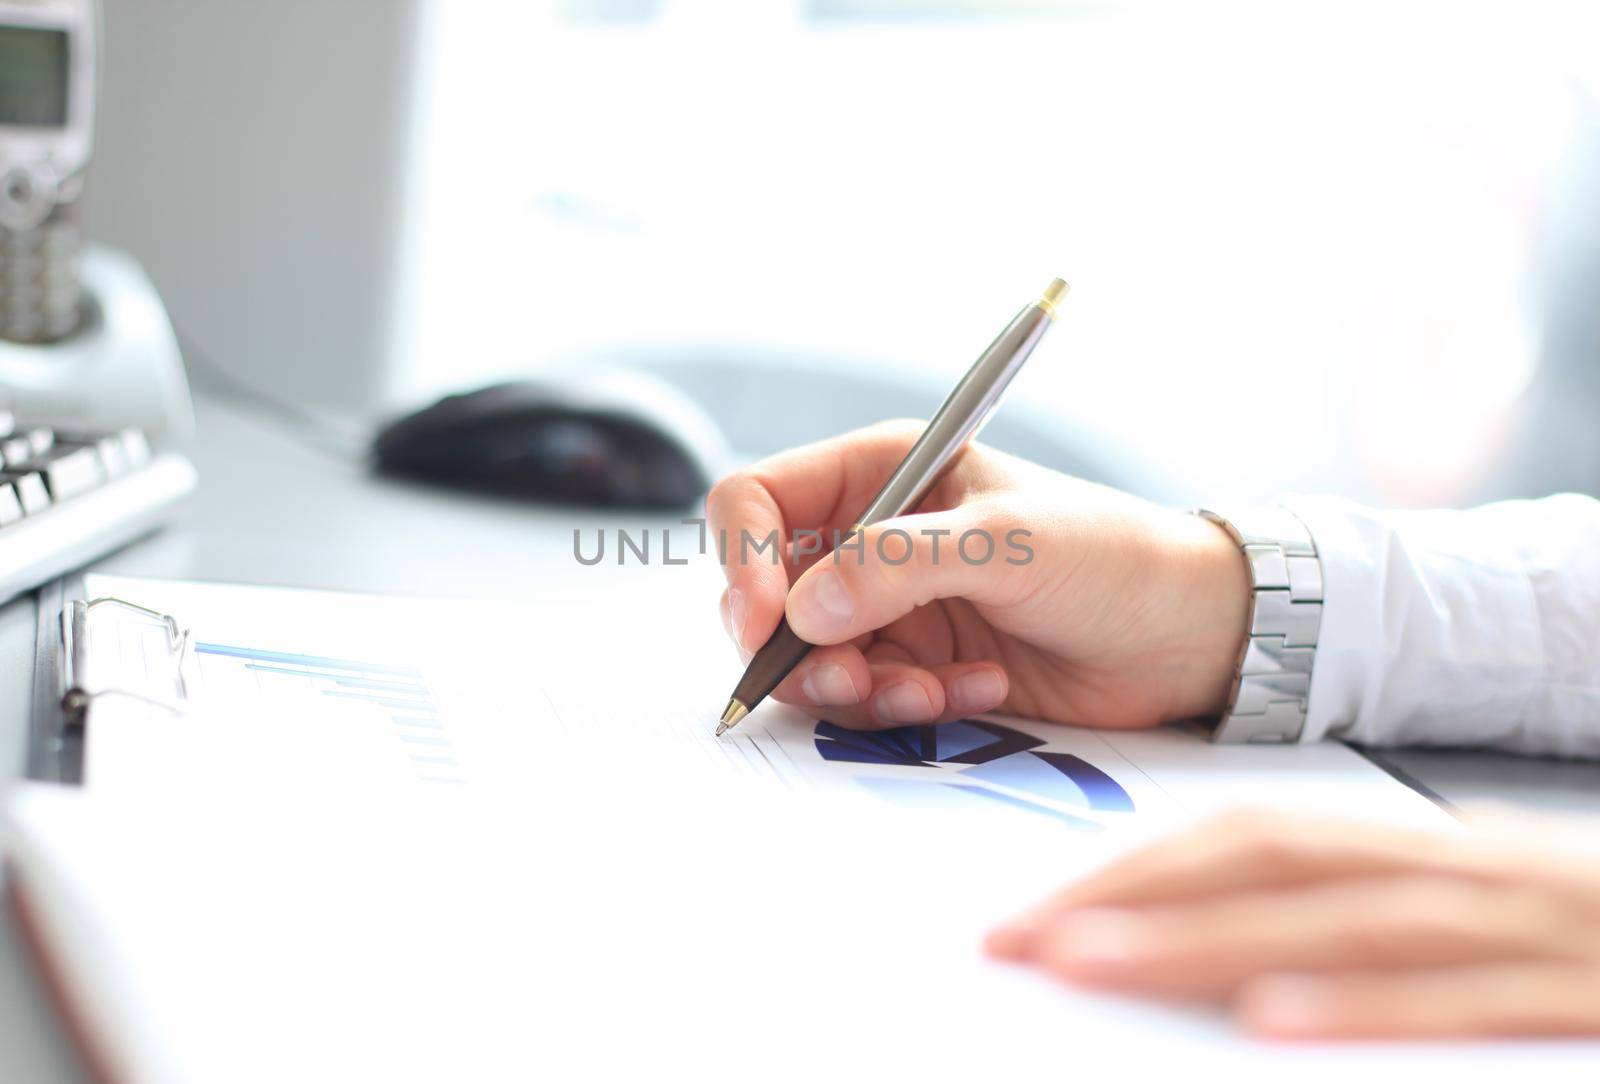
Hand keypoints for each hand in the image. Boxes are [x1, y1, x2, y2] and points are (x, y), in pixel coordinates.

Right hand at [705, 420, 1248, 728]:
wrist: (1187, 633)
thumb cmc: (1111, 556)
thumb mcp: (1005, 543)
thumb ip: (896, 567)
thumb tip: (801, 610)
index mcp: (882, 471)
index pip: (759, 500)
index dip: (742, 559)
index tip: (766, 622)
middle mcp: (871, 535)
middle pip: (769, 593)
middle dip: (800, 647)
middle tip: (854, 679)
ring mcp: (891, 606)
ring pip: (811, 658)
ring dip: (860, 688)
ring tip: (933, 691)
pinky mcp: (917, 664)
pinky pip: (867, 699)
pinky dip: (908, 707)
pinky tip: (979, 690)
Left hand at [986, 810, 1599, 1038]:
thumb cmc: (1595, 944)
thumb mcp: (1472, 921)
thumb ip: (1361, 928)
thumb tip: (1228, 970)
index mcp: (1427, 850)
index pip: (1249, 835)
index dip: (1131, 865)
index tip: (1028, 909)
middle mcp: (1466, 869)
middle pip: (1269, 863)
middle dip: (1129, 898)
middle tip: (1012, 939)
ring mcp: (1533, 924)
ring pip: (1346, 922)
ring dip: (1204, 943)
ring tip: (1088, 967)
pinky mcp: (1588, 993)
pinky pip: (1465, 999)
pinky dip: (1365, 1010)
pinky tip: (1271, 1026)